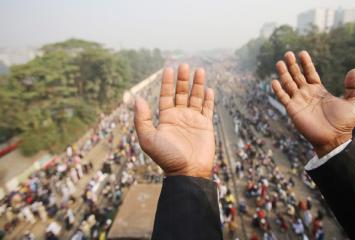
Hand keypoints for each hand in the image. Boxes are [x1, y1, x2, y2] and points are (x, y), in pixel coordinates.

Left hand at [134, 64, 214, 178]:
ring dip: (197, 84)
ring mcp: (193, 120)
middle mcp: (180, 117)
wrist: (187, 172)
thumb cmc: (166, 156)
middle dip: (183, 79)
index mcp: (166, 118)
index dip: (167, 82)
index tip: (169, 68)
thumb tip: (137, 99)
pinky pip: (208, 109)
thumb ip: (142, 119)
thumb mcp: (148, 138)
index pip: (167, 95)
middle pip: (181, 93)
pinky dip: (208, 99)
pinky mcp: (206, 126)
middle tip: (184, 65)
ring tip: (199, 70)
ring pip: (196, 98)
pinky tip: (208, 89)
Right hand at [271, 51, 354, 156]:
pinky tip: (274, 81)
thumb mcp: (354, 102)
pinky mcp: (293, 110)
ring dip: (284, 74)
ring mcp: (298, 101)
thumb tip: (354, 70)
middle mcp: (307, 94)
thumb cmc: (344, 123)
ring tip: (279, 62)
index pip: (310, 73)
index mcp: (319, 90)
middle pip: (297, 76)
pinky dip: (278, 90)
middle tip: (288, 53)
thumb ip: (354, 87)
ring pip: (288, 84)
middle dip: (292, 65)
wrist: (334, 139)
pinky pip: (283, 98)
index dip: (306, 63)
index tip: (302, 53)